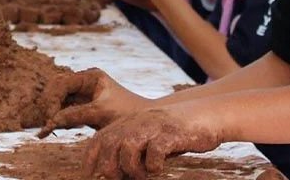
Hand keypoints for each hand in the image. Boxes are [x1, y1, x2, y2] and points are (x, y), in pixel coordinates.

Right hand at [38, 68, 148, 136]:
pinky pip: (62, 111)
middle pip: (55, 89)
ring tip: (39, 126)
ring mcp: (82, 96)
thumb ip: (77, 115)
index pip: (62, 83)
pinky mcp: (82, 109)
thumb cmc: (128, 114)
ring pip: (56, 100)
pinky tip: (49, 131)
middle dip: (47, 105)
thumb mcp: (102, 114)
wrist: (144, 124)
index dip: (52, 99)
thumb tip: (52, 121)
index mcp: (90, 77)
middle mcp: (84, 83)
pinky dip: (55, 120)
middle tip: (43, 122)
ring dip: (49, 112)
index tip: (50, 117)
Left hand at [83, 102, 225, 179]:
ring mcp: (152, 127)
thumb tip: (109, 174)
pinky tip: (158, 168)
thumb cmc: (170, 133)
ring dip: (132, 169)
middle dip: (110, 168)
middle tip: (120, 179)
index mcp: (125, 124)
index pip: (97, 141)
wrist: (202, 115)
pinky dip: (153, 165)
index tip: (87, 176)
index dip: (89, 161)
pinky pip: (154, 152)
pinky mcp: (170, 134)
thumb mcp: (144, 135)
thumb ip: (126, 149)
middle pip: (109, 146)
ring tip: (142, 175)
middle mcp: (135, 123)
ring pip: (128, 149)